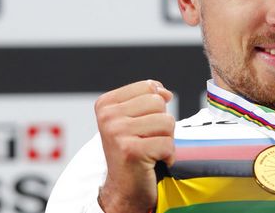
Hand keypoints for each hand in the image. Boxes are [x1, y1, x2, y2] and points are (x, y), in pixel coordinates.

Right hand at [95, 80, 175, 212]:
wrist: (124, 188)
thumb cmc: (132, 151)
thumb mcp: (133, 118)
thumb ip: (147, 98)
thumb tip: (165, 92)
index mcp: (106, 104)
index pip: (149, 86)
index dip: (157, 105)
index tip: (144, 124)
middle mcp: (108, 116)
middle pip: (159, 103)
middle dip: (162, 123)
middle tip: (148, 140)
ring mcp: (117, 133)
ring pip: (167, 122)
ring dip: (166, 139)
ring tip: (151, 150)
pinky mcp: (131, 151)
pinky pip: (168, 144)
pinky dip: (168, 155)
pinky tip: (154, 162)